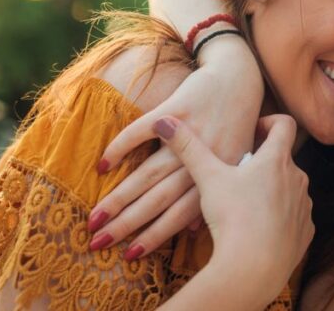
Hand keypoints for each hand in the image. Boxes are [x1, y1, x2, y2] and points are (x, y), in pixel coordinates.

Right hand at [87, 36, 263, 256]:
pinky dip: (121, 147)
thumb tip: (193, 230)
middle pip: (158, 198)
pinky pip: (141, 132)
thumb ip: (215, 193)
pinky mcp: (176, 108)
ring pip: (147, 172)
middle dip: (127, 223)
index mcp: (220, 175)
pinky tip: (102, 165)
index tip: (130, 255)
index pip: (181, 214)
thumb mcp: (234, 162)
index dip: (155, 235)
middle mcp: (204, 157)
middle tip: (97, 243)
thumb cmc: (237, 125)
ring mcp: (189, 133)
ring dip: (119, 197)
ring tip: (94, 217)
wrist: (238, 78)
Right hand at [154, 114, 313, 294]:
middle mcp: (298, 179)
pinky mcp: (306, 231)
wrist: (254, 267)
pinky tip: (257, 229)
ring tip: (243, 206)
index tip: (252, 132)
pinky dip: (278, 218)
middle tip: (236, 175)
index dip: (269, 123)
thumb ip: (188, 147)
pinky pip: (294, 217)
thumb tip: (163, 121)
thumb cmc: (232, 217)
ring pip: (288, 189)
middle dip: (261, 163)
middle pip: (283, 159)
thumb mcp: (208, 178)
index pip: (284, 124)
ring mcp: (304, 206)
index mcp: (277, 160)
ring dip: (270, 191)